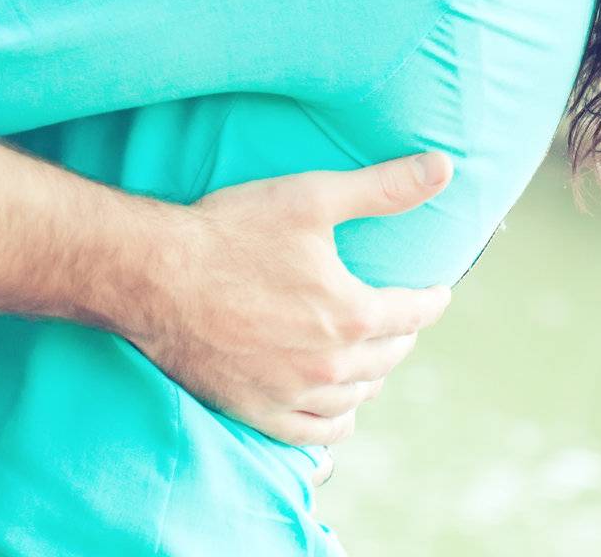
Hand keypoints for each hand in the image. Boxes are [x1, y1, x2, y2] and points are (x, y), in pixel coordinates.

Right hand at [133, 151, 452, 445]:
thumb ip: (383, 187)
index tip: (438, 293)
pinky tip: (338, 411)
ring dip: (372, 377)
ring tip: (372, 359)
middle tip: (401, 320)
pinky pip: (316, 433)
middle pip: (387, 358)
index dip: (430, 300)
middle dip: (401, 335)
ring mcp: (293, 395)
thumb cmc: (233, 230)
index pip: (412, 314)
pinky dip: (336, 421)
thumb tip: (443, 167)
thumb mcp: (313, 197)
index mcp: (351, 314)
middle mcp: (330, 366)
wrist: (157, 276)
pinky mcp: (258, 413)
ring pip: (356, 398)